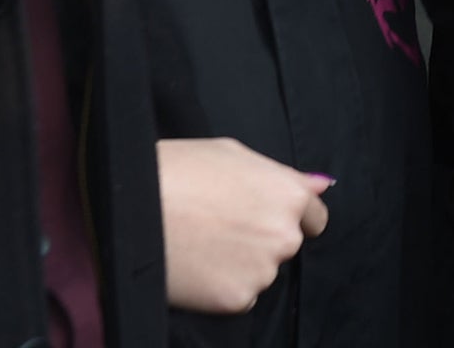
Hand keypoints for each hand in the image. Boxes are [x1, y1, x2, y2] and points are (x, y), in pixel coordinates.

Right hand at [158, 137, 333, 312]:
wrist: (132, 206)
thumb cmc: (180, 170)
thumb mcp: (234, 154)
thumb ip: (283, 175)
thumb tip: (322, 185)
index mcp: (290, 195)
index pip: (314, 217)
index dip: (289, 217)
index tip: (265, 219)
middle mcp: (285, 235)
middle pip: (285, 245)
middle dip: (262, 240)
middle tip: (221, 227)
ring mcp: (262, 270)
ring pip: (261, 272)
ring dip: (241, 264)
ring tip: (203, 243)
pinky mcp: (236, 300)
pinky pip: (240, 298)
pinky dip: (223, 288)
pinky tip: (198, 267)